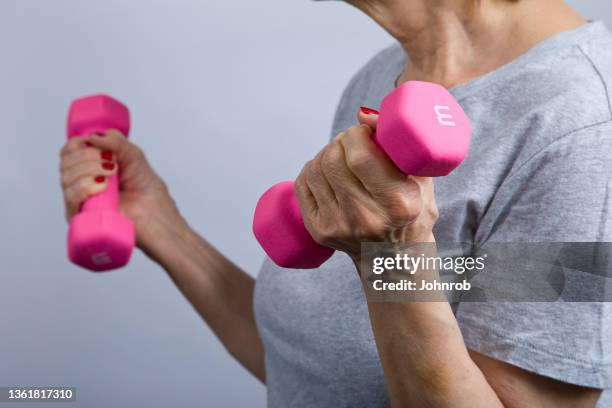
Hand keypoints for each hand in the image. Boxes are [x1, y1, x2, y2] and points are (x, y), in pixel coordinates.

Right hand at [59, 130, 185, 253]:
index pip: (68, 151)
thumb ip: (115, 141)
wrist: (156, 213)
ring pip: (66, 177)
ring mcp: (80, 200)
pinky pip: (70, 197)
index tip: (95, 143)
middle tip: (112, 163)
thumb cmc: (146, 188)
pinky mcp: (81, 216)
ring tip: (111, 175)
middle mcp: (81, 182)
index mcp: (89, 166)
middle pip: (66, 162)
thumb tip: (92, 136)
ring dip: (88, 170)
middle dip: (87, 156)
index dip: (77, 144)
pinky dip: (84, 187)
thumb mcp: (133, 155)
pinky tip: (102, 187)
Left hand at [294, 108, 437, 262]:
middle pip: (333, 160)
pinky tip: (327, 171)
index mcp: (398, 204)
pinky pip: (304, 184)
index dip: (355, 134)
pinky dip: (313, 169)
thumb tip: (365, 115)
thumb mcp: (421, 181)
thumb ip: (400, 147)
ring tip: (341, 155)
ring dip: (326, 153)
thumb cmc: (412, 213)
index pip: (361, 156)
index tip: (362, 131)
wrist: (393, 260)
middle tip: (350, 142)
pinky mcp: (319, 231)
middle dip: (340, 141)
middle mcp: (366, 218)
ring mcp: (339, 227)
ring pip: (315, 169)